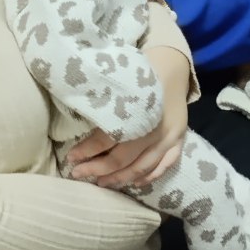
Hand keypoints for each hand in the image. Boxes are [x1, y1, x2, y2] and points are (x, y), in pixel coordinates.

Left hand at [65, 47, 189, 188]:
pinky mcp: (179, 140)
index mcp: (136, 111)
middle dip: (97, 169)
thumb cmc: (140, 71)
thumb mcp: (120, 81)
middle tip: (79, 174)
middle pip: (122, 158)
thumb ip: (105, 102)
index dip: (87, 150)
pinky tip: (134, 183)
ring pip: (141, 168)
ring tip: (101, 183)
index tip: (71, 157)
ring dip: (119, 178)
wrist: (173, 65)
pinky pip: (164, 165)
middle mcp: (153, 128)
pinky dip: (149, 176)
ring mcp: (169, 137)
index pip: (107, 139)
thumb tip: (79, 117)